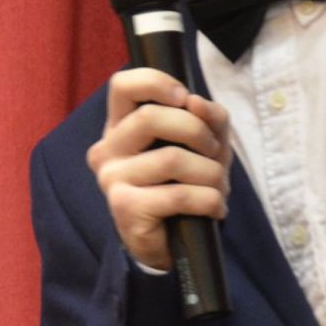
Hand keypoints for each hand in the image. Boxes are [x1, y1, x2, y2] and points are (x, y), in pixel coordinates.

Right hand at [87, 68, 233, 270]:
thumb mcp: (203, 145)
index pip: (122, 86)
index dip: (156, 82)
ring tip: (218, 188)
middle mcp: (107, 150)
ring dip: (211, 174)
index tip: (185, 98)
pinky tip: (214, 209)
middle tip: (215, 152)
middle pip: (150, 118)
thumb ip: (206, 117)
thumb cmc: (184, 185)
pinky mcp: (125, 208)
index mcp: (120, 127)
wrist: (171, 243)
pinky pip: (178, 195)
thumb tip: (196, 102)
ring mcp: (111, 179)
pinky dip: (209, 200)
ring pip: (171, 159)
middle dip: (197, 132)